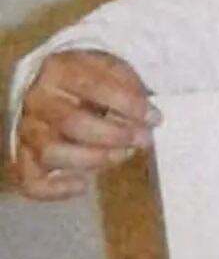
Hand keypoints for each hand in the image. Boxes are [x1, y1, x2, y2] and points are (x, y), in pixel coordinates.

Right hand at [12, 51, 158, 200]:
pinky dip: (57, 189)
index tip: (154, 117)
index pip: (93, 86)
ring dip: (93, 158)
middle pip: (72, 123)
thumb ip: (128, 88)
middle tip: (143, 140)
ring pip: (51, 153)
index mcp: (57, 70)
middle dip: (115, 135)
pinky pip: (31, 181)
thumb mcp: (109, 69)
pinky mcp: (24, 158)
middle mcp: (36, 101)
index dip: (127, 104)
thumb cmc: (87, 81)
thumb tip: (148, 117)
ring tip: (121, 155)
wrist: (51, 88)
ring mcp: (28, 131)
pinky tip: (83, 183)